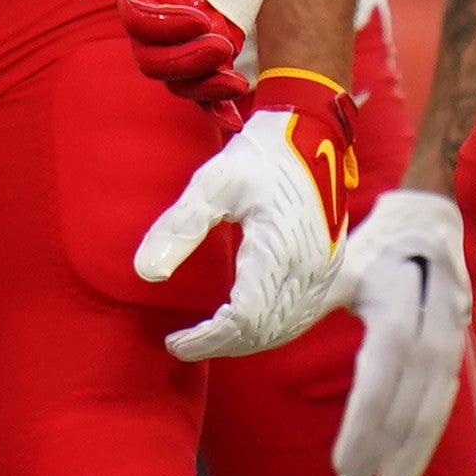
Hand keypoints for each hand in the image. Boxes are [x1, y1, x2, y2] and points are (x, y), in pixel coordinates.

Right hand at [107, 0, 358, 103]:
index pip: (136, 17)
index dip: (162, 27)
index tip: (204, 19)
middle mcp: (154, 14)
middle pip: (151, 58)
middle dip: (184, 62)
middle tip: (224, 47)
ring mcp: (180, 36)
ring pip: (177, 79)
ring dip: (203, 88)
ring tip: (237, 81)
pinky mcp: (207, 47)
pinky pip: (202, 87)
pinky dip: (213, 106)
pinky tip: (233, 117)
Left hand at [138, 75, 361, 359]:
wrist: (312, 130)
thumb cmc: (260, 154)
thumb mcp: (212, 184)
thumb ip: (179, 228)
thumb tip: (146, 272)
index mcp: (280, 250)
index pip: (243, 319)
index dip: (207, 338)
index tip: (174, 341)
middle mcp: (309, 268)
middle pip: (263, 331)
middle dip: (221, 345)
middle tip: (182, 344)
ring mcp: (324, 270)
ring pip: (284, 329)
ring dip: (245, 342)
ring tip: (207, 338)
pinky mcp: (330, 267)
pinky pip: (301, 315)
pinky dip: (269, 330)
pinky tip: (243, 326)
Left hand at [326, 184, 472, 475]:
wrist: (429, 216)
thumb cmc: (370, 244)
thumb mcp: (334, 267)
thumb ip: (302, 307)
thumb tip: (243, 332)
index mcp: (398, 305)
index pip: (381, 379)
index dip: (361, 426)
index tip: (340, 464)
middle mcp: (433, 327)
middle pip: (406, 404)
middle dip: (379, 453)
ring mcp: (452, 340)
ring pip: (430, 409)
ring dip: (405, 455)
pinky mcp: (456, 351)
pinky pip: (443, 403)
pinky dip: (426, 438)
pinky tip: (409, 467)